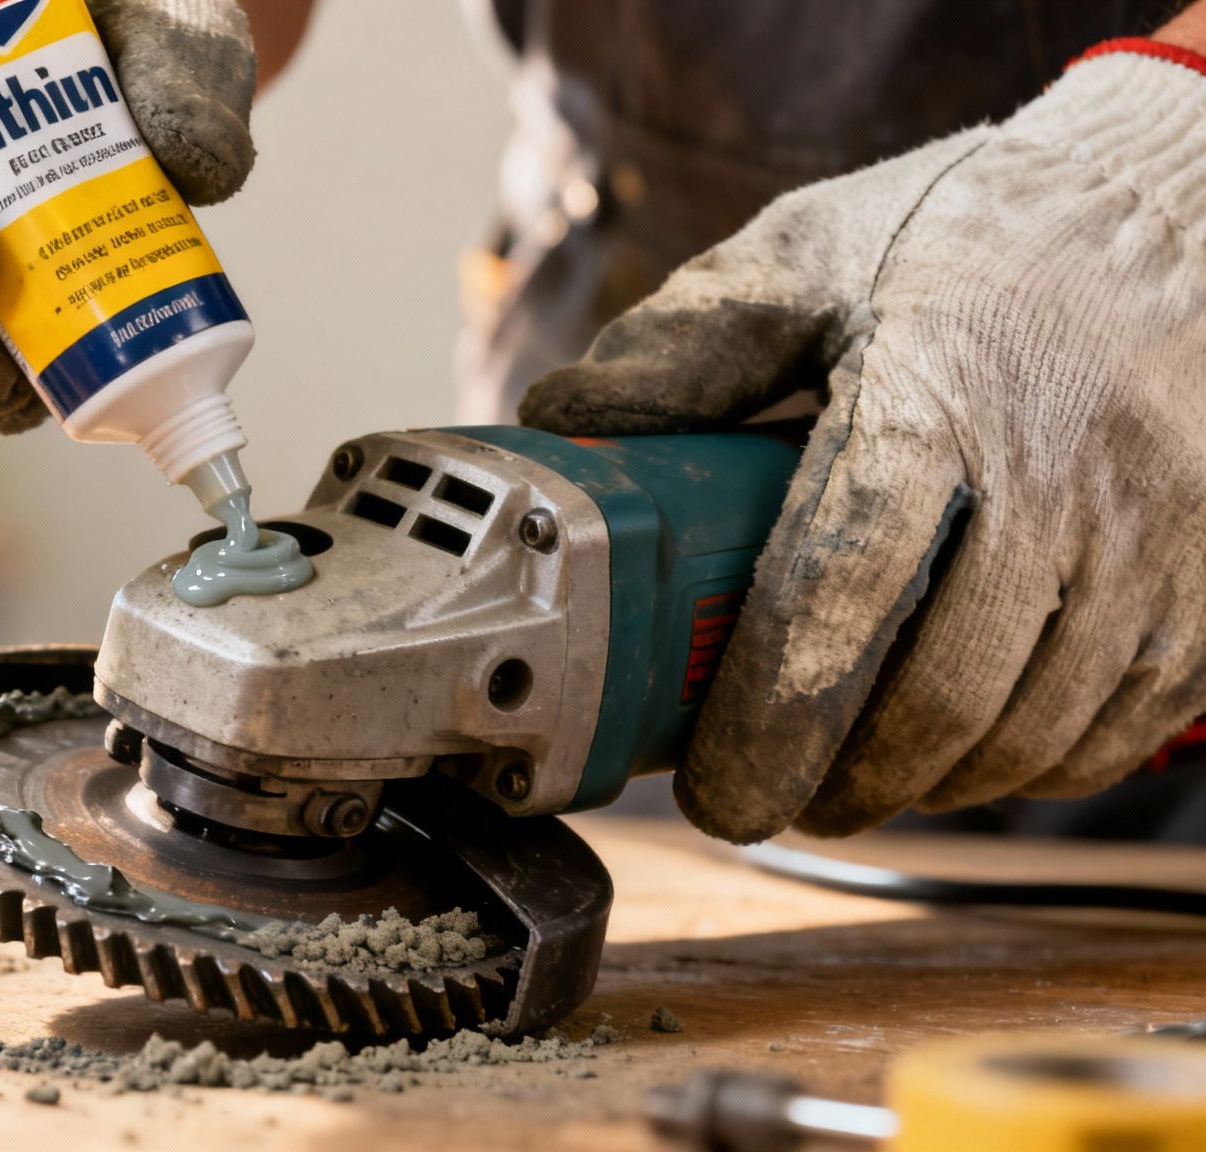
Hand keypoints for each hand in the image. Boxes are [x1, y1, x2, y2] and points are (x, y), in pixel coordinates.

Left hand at [519, 49, 1205, 841]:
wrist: (1183, 206)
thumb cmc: (977, 236)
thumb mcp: (814, 253)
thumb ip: (685, 345)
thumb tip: (562, 420)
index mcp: (935, 398)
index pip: (840, 592)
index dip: (770, 718)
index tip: (716, 790)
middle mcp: (1060, 476)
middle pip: (941, 696)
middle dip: (841, 780)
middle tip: (772, 800)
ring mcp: (1156, 535)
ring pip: (1033, 732)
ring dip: (928, 787)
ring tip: (853, 783)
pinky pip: (1122, 726)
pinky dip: (1033, 770)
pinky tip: (967, 754)